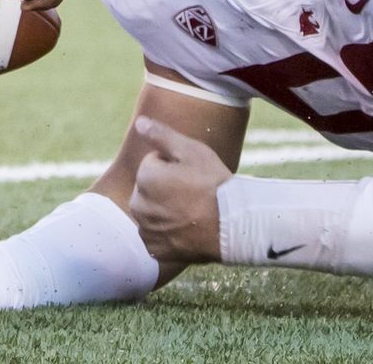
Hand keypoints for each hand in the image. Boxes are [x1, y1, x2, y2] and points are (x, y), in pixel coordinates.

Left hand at [127, 116, 228, 263]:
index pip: (153, 163)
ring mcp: (146, 230)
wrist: (234, 226)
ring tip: (192, 213)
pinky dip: (167, 234)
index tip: (193, 176)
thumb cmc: (214, 185)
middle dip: (166, 189)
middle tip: (194, 195)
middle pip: (149, 189)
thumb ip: (161, 135)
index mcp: (144, 177)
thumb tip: (139, 122)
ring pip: (152, 213)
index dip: (175, 166)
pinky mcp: (156, 251)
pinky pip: (156, 237)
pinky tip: (186, 231)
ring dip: (165, 211)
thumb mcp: (192, 151)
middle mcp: (138, 205)